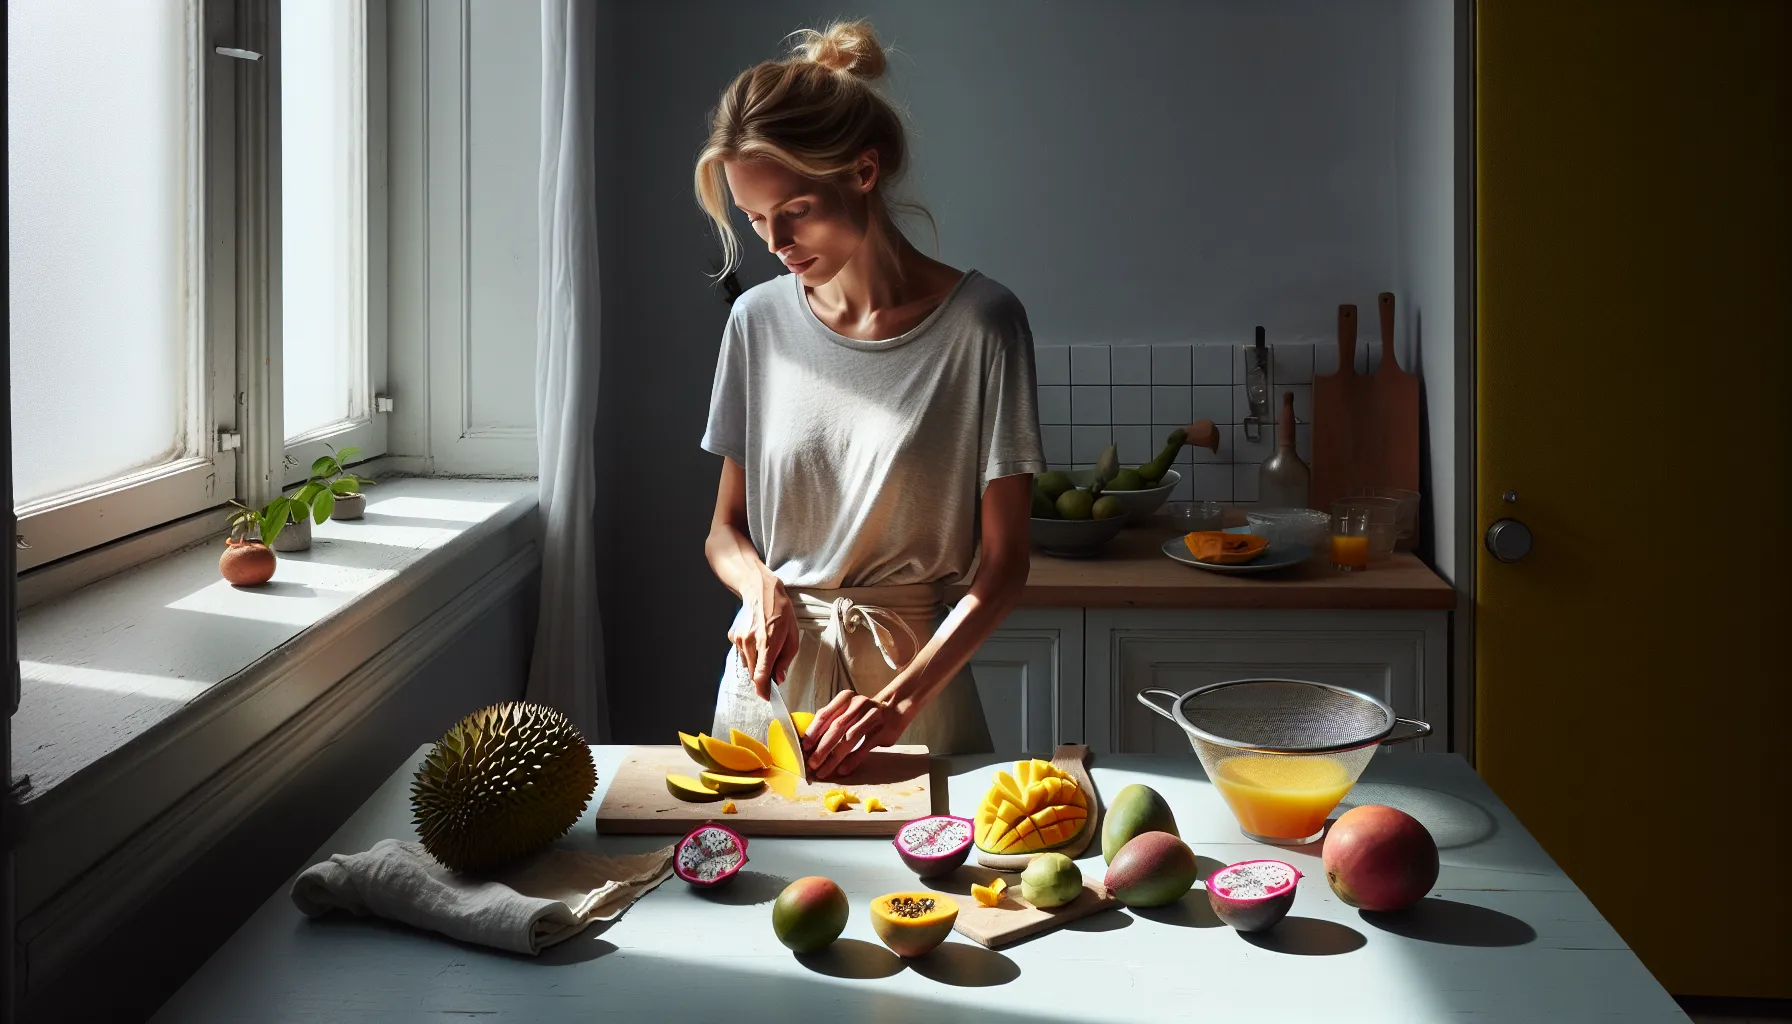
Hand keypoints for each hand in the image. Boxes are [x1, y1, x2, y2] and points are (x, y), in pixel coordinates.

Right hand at [728, 569, 797, 699]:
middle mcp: (750, 642)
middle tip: (774, 662)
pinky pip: (743, 653)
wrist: (760, 590)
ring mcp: (739, 639)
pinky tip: (757, 636)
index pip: (760, 675)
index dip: (763, 690)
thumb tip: (778, 678)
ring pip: (748, 664)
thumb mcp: (792, 635)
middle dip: (764, 674)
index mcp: (767, 643)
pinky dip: (750, 651)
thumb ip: (785, 659)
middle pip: (754, 673)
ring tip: (766, 643)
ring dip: (757, 661)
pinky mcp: (733, 636)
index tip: (767, 697)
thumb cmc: (780, 611)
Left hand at [805, 689, 907, 779]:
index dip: (813, 731)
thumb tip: (809, 744)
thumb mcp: (848, 710)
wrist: (895, 708)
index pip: (825, 714)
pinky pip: (864, 747)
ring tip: (824, 770)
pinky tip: (842, 770)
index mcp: (846, 698)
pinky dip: (852, 760)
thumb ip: (832, 720)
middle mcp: (859, 704)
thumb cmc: (864, 713)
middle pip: (837, 727)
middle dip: (822, 748)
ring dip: (834, 757)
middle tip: (812, 764)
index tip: (805, 747)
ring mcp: (872, 716)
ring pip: (850, 739)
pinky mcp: (883, 731)